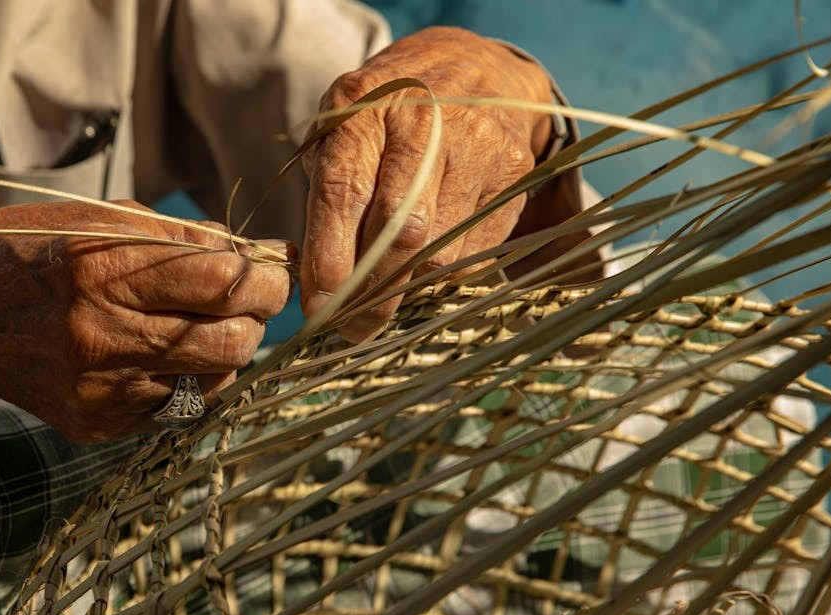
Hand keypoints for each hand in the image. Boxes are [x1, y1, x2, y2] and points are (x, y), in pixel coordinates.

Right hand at [0, 201, 289, 441]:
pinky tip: (166, 357)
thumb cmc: (29, 254)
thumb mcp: (94, 221)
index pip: (223, 282)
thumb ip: (177, 237)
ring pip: (214, 380)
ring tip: (203, 326)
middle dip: (256, 319)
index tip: (276, 272)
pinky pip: (179, 408)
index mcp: (100, 270)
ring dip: (227, 352)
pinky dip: (190, 380)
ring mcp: (99, 389)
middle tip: (251, 303)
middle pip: (232, 340)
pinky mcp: (96, 423)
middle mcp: (101, 335)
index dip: (268, 278)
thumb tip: (257, 252)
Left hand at [301, 27, 558, 341]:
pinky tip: (423, 269)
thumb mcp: (341, 133)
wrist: (473, 71)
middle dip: (372, 292)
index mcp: (367, 108)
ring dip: (406, 291)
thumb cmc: (386, 115)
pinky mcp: (513, 176)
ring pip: (440, 252)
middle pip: (400, 232)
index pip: (345, 195)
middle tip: (352, 326)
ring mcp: (477, 148)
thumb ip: (326, 195)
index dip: (330, 259)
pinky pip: (472, 255)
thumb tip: (317, 281)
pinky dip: (442, 277)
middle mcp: (426, 123)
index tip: (317, 307)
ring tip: (384, 299)